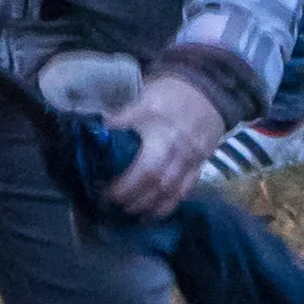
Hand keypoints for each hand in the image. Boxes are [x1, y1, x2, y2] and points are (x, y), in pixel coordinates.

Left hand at [102, 67, 235, 218]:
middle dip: (131, 198)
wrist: (209, 89)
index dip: (124, 184)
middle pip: (155, 181)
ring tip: (127, 213)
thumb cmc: (170, 93)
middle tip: (110, 205)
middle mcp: (178, 147)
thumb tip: (95, 132)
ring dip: (147, 206)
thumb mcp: (144, 97)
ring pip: (170, 190)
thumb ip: (122, 117)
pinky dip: (167, 206)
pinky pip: (184, 191)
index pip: (143, 164)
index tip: (104, 191)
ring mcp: (191, 158)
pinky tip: (151, 214)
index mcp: (161, 128)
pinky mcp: (200, 166)